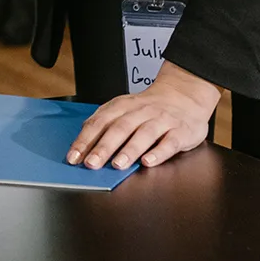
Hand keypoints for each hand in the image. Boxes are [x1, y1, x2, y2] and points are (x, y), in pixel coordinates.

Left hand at [67, 60, 220, 169]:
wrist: (185, 95)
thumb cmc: (150, 108)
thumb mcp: (124, 109)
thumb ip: (105, 122)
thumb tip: (82, 140)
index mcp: (123, 106)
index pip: (100, 122)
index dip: (85, 140)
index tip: (73, 157)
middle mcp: (141, 112)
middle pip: (120, 128)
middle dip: (103, 147)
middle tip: (91, 164)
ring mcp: (162, 121)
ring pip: (144, 134)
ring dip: (129, 150)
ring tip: (117, 165)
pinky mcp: (181, 131)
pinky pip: (170, 142)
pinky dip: (158, 152)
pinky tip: (148, 162)